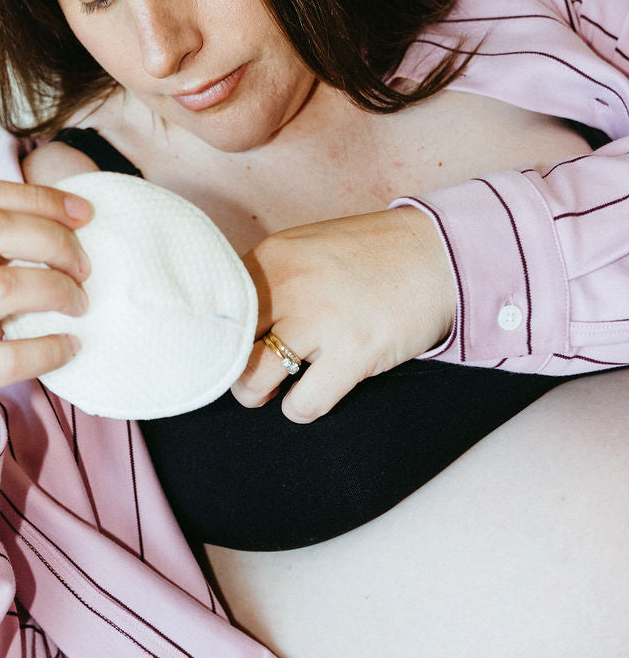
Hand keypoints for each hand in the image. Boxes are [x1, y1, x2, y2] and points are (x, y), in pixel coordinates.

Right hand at [0, 179, 92, 466]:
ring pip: (0, 286)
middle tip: (84, 266)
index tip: (82, 213)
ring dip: (56, 290)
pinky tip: (67, 348)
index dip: (37, 198)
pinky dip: (47, 349)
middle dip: (53, 239)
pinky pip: (2, 357)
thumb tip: (54, 230)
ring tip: (78, 305)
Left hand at [231, 206, 454, 422]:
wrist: (441, 255)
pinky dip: (301, 408)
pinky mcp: (352, 354)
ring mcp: (320, 322)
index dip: (218, 335)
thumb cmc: (373, 256)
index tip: (230, 346)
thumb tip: (232, 321)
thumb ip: (270, 278)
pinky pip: (302, 405)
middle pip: (226, 347)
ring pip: (252, 382)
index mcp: (273, 258)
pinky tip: (314, 394)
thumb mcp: (309, 248)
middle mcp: (288, 287)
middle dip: (232, 367)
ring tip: (278, 386)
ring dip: (259, 393)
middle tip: (253, 369)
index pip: (216, 309)